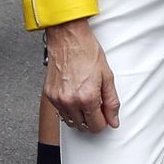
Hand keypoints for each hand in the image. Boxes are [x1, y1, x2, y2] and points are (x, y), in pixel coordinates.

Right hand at [43, 18, 119, 133]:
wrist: (68, 36)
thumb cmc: (86, 50)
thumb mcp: (107, 76)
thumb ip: (112, 102)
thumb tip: (114, 120)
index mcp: (87, 98)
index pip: (96, 126)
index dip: (103, 122)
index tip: (104, 115)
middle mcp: (70, 101)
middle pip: (83, 126)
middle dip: (92, 119)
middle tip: (96, 105)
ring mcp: (58, 99)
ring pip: (70, 121)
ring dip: (79, 116)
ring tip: (84, 100)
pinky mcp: (49, 94)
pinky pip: (60, 111)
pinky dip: (68, 108)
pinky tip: (74, 95)